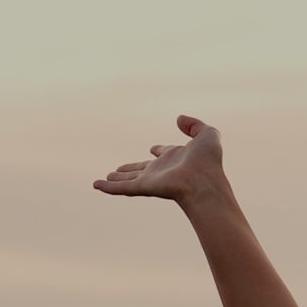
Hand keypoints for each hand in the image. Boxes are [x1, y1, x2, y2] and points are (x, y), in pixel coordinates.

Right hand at [90, 114, 224, 201]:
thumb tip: (179, 118)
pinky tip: (96, 185)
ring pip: (129, 180)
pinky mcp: (144, 187)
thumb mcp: (208, 134)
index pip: (165, 153)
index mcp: (178, 158)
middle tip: (118, 170)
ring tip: (103, 179)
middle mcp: (163, 170)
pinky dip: (108, 187)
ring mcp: (152, 180)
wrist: (205, 181)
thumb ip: (194, 125)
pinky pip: (122, 188)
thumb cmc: (209, 161)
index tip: (154, 149)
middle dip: (130, 169)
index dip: (160, 150)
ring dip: (116, 180)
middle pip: (142, 169)